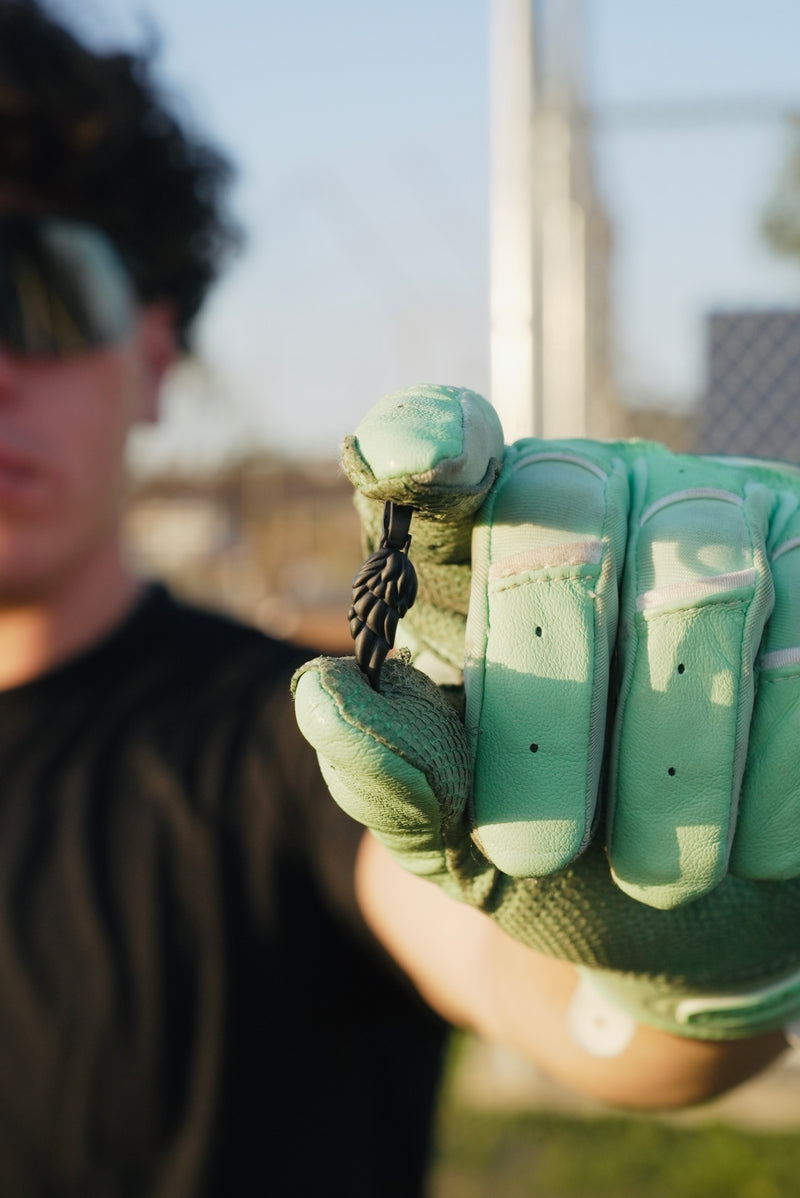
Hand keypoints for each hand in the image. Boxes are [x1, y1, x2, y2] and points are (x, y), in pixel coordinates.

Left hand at [293, 383, 799, 1036]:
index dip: (424, 435)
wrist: (706, 914)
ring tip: (656, 878)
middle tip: (535, 849)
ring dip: (678, 758)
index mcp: (487, 544)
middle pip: (563, 522)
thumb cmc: (560, 853)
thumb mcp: (461, 836)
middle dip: (548, 701)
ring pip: (708, 582)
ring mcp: (727, 511)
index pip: (445, 447)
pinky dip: (782, 765)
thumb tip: (320, 699)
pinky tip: (756, 848)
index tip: (410, 461)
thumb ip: (397, 777)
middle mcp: (606, 493)